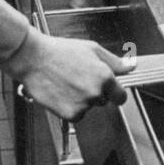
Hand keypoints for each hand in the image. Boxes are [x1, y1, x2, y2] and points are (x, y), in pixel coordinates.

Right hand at [2, 31, 135, 120]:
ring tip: (67, 83)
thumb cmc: (59, 51)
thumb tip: (130, 67)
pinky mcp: (70, 114)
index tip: (111, 92)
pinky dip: (69, 107)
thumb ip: (114, 61)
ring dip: (81, 100)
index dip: (115, 94)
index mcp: (104, 76)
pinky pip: (75, 115)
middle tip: (78, 79)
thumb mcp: (91, 49)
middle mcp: (96, 92)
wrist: (33, 58)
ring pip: (88, 108)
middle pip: (103, 101)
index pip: (121, 96)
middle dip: (94, 93)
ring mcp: (83, 105)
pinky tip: (61, 92)